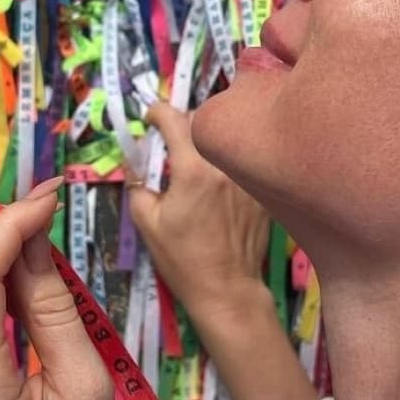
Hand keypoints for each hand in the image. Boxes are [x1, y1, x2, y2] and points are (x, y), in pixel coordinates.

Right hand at [129, 103, 271, 316]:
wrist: (226, 288)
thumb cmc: (182, 258)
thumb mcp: (147, 222)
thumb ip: (138, 183)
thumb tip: (137, 160)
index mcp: (193, 170)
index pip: (174, 119)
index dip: (157, 112)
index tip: (149, 117)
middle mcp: (224, 165)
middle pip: (204, 120)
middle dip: (183, 123)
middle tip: (171, 140)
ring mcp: (247, 175)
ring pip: (225, 138)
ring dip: (207, 140)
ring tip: (195, 159)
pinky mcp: (261, 188)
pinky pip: (241, 159)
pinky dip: (227, 160)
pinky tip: (218, 181)